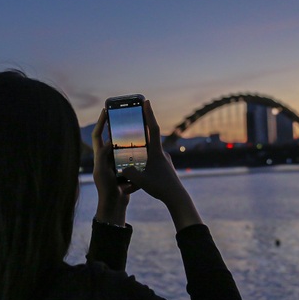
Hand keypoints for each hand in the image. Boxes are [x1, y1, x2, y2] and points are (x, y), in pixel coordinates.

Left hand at [92, 109, 137, 224]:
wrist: (113, 206)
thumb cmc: (105, 189)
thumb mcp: (102, 171)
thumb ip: (103, 156)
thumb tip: (110, 140)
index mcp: (99, 156)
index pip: (98, 134)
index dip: (101, 121)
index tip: (106, 109)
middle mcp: (107, 159)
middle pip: (113, 139)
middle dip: (120, 129)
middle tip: (128, 117)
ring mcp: (116, 165)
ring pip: (124, 149)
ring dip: (131, 142)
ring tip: (139, 131)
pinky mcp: (125, 172)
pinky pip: (132, 160)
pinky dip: (138, 156)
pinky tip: (147, 149)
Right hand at [123, 100, 202, 230]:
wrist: (177, 198)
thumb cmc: (161, 188)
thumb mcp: (141, 181)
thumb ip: (129, 173)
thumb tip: (121, 168)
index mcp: (156, 152)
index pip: (152, 128)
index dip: (149, 114)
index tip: (146, 101)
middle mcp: (161, 153)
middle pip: (151, 135)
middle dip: (144, 126)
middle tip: (136, 115)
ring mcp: (164, 160)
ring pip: (151, 148)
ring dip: (143, 145)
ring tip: (133, 143)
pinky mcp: (164, 167)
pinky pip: (153, 158)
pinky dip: (145, 157)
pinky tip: (139, 164)